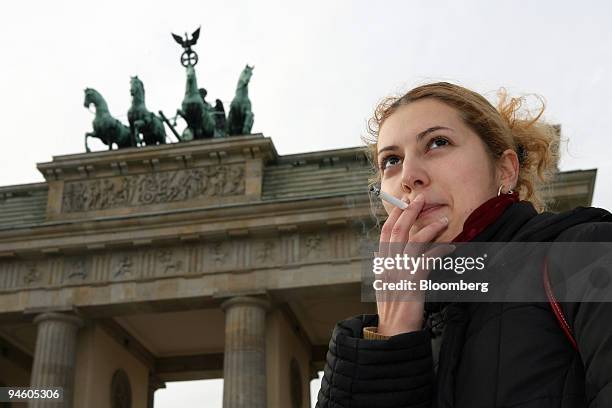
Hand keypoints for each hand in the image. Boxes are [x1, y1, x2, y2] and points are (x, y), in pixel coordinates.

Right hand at [375, 193, 454, 335]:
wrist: (393, 331)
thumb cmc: (391, 310)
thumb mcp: (383, 285)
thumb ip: (384, 267)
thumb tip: (381, 253)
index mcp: (381, 264)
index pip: (384, 233)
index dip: (394, 216)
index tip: (403, 203)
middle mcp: (388, 265)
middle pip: (398, 231)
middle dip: (409, 212)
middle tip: (420, 199)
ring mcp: (400, 272)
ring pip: (414, 241)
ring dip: (430, 228)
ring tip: (443, 219)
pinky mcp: (413, 282)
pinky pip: (428, 259)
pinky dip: (441, 250)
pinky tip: (451, 246)